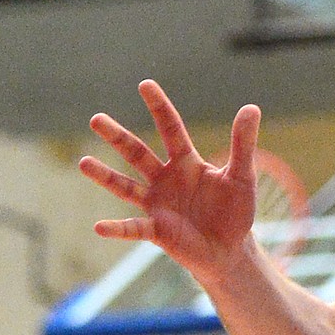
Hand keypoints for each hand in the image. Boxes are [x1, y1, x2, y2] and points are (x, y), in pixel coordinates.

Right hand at [80, 81, 260, 282]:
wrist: (230, 250)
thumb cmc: (235, 211)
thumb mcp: (242, 176)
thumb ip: (243, 144)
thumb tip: (251, 108)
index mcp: (186, 162)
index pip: (170, 128)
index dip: (159, 107)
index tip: (145, 85)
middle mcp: (165, 179)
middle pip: (137, 153)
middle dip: (117, 136)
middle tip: (96, 119)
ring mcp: (157, 204)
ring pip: (125, 186)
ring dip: (105, 176)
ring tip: (83, 162)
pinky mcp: (157, 230)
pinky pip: (133, 228)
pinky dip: (117, 228)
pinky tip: (99, 227)